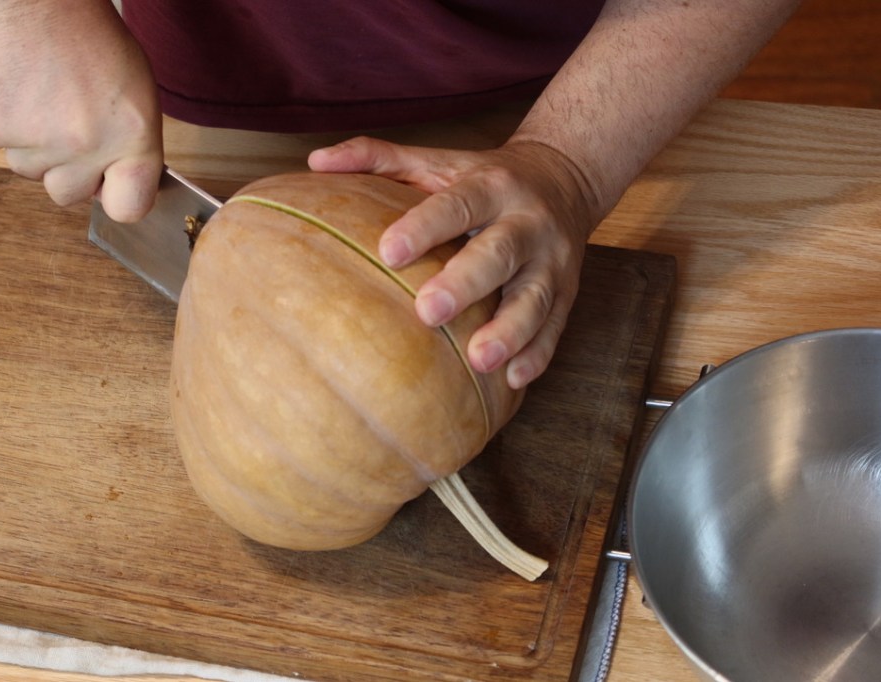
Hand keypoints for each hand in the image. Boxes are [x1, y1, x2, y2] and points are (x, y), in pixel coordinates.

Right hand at [0, 0, 162, 221]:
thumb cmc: (91, 38)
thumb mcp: (137, 93)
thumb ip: (130, 146)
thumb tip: (115, 184)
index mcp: (130, 138)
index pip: (129, 208)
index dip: (119, 197)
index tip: (114, 184)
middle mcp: (82, 146)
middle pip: (68, 194)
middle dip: (69, 170)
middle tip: (71, 125)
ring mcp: (32, 139)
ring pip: (30, 170)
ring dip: (36, 146)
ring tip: (45, 97)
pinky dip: (7, 123)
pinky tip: (20, 89)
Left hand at [308, 137, 596, 388]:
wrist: (565, 178)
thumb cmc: (482, 177)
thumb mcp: (435, 161)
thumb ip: (377, 157)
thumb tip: (314, 162)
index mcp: (490, 186)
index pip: (457, 204)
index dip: (425, 227)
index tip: (388, 251)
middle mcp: (526, 222)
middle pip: (499, 253)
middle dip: (466, 283)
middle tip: (428, 311)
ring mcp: (551, 260)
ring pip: (533, 297)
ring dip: (509, 329)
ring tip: (479, 359)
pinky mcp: (567, 292)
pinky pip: (554, 326)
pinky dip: (537, 354)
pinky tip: (513, 379)